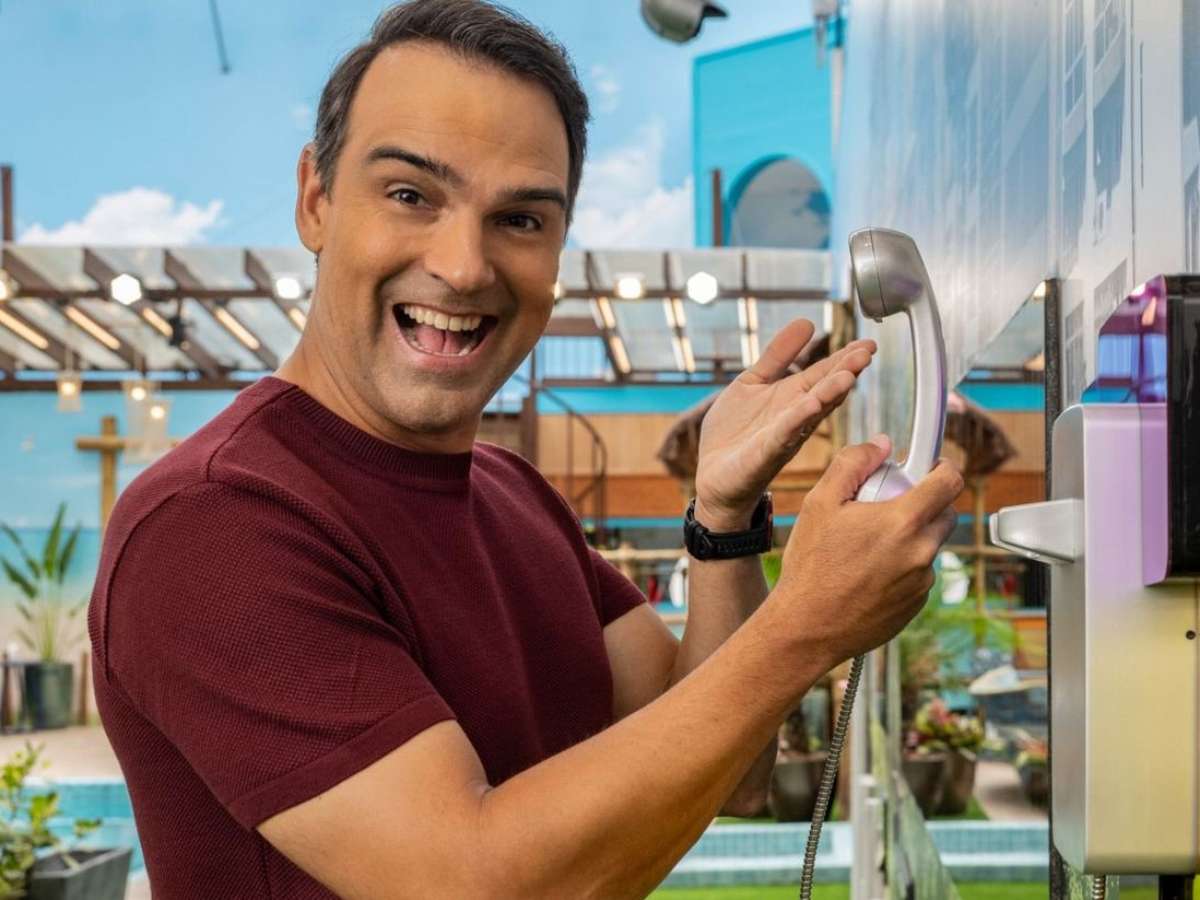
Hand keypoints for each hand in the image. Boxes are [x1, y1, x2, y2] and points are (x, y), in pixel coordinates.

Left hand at [693, 319, 875, 530]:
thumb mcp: (753, 382)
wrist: (714, 477)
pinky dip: (799, 418)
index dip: (844, 358)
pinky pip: (785, 433)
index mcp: (792, 398)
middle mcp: (794, 416)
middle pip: (825, 390)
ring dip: (830, 394)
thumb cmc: (735, 433)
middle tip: (868, 352)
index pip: (823, 374)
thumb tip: (806, 321)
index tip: (867, 344)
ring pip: (811, 411)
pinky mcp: (765, 452)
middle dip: (846, 371)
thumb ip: (778, 355)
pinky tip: (812, 403)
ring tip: (850, 375)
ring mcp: (782, 435)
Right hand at [770, 439, 962, 664]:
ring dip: (909, 537)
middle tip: (885, 507)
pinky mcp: (917, 604)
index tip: (928, 467)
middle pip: (945, 513)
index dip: (942, 467)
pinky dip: (902, 566)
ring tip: (867, 547)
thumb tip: (881, 444)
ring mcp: (922, 581)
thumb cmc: (810, 565)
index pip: (949, 481)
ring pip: (929, 544)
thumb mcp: (819, 502)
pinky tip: (867, 574)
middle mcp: (921, 551)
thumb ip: (852, 463)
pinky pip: (919, 573)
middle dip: (923, 503)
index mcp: (903, 521)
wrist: (806, 628)